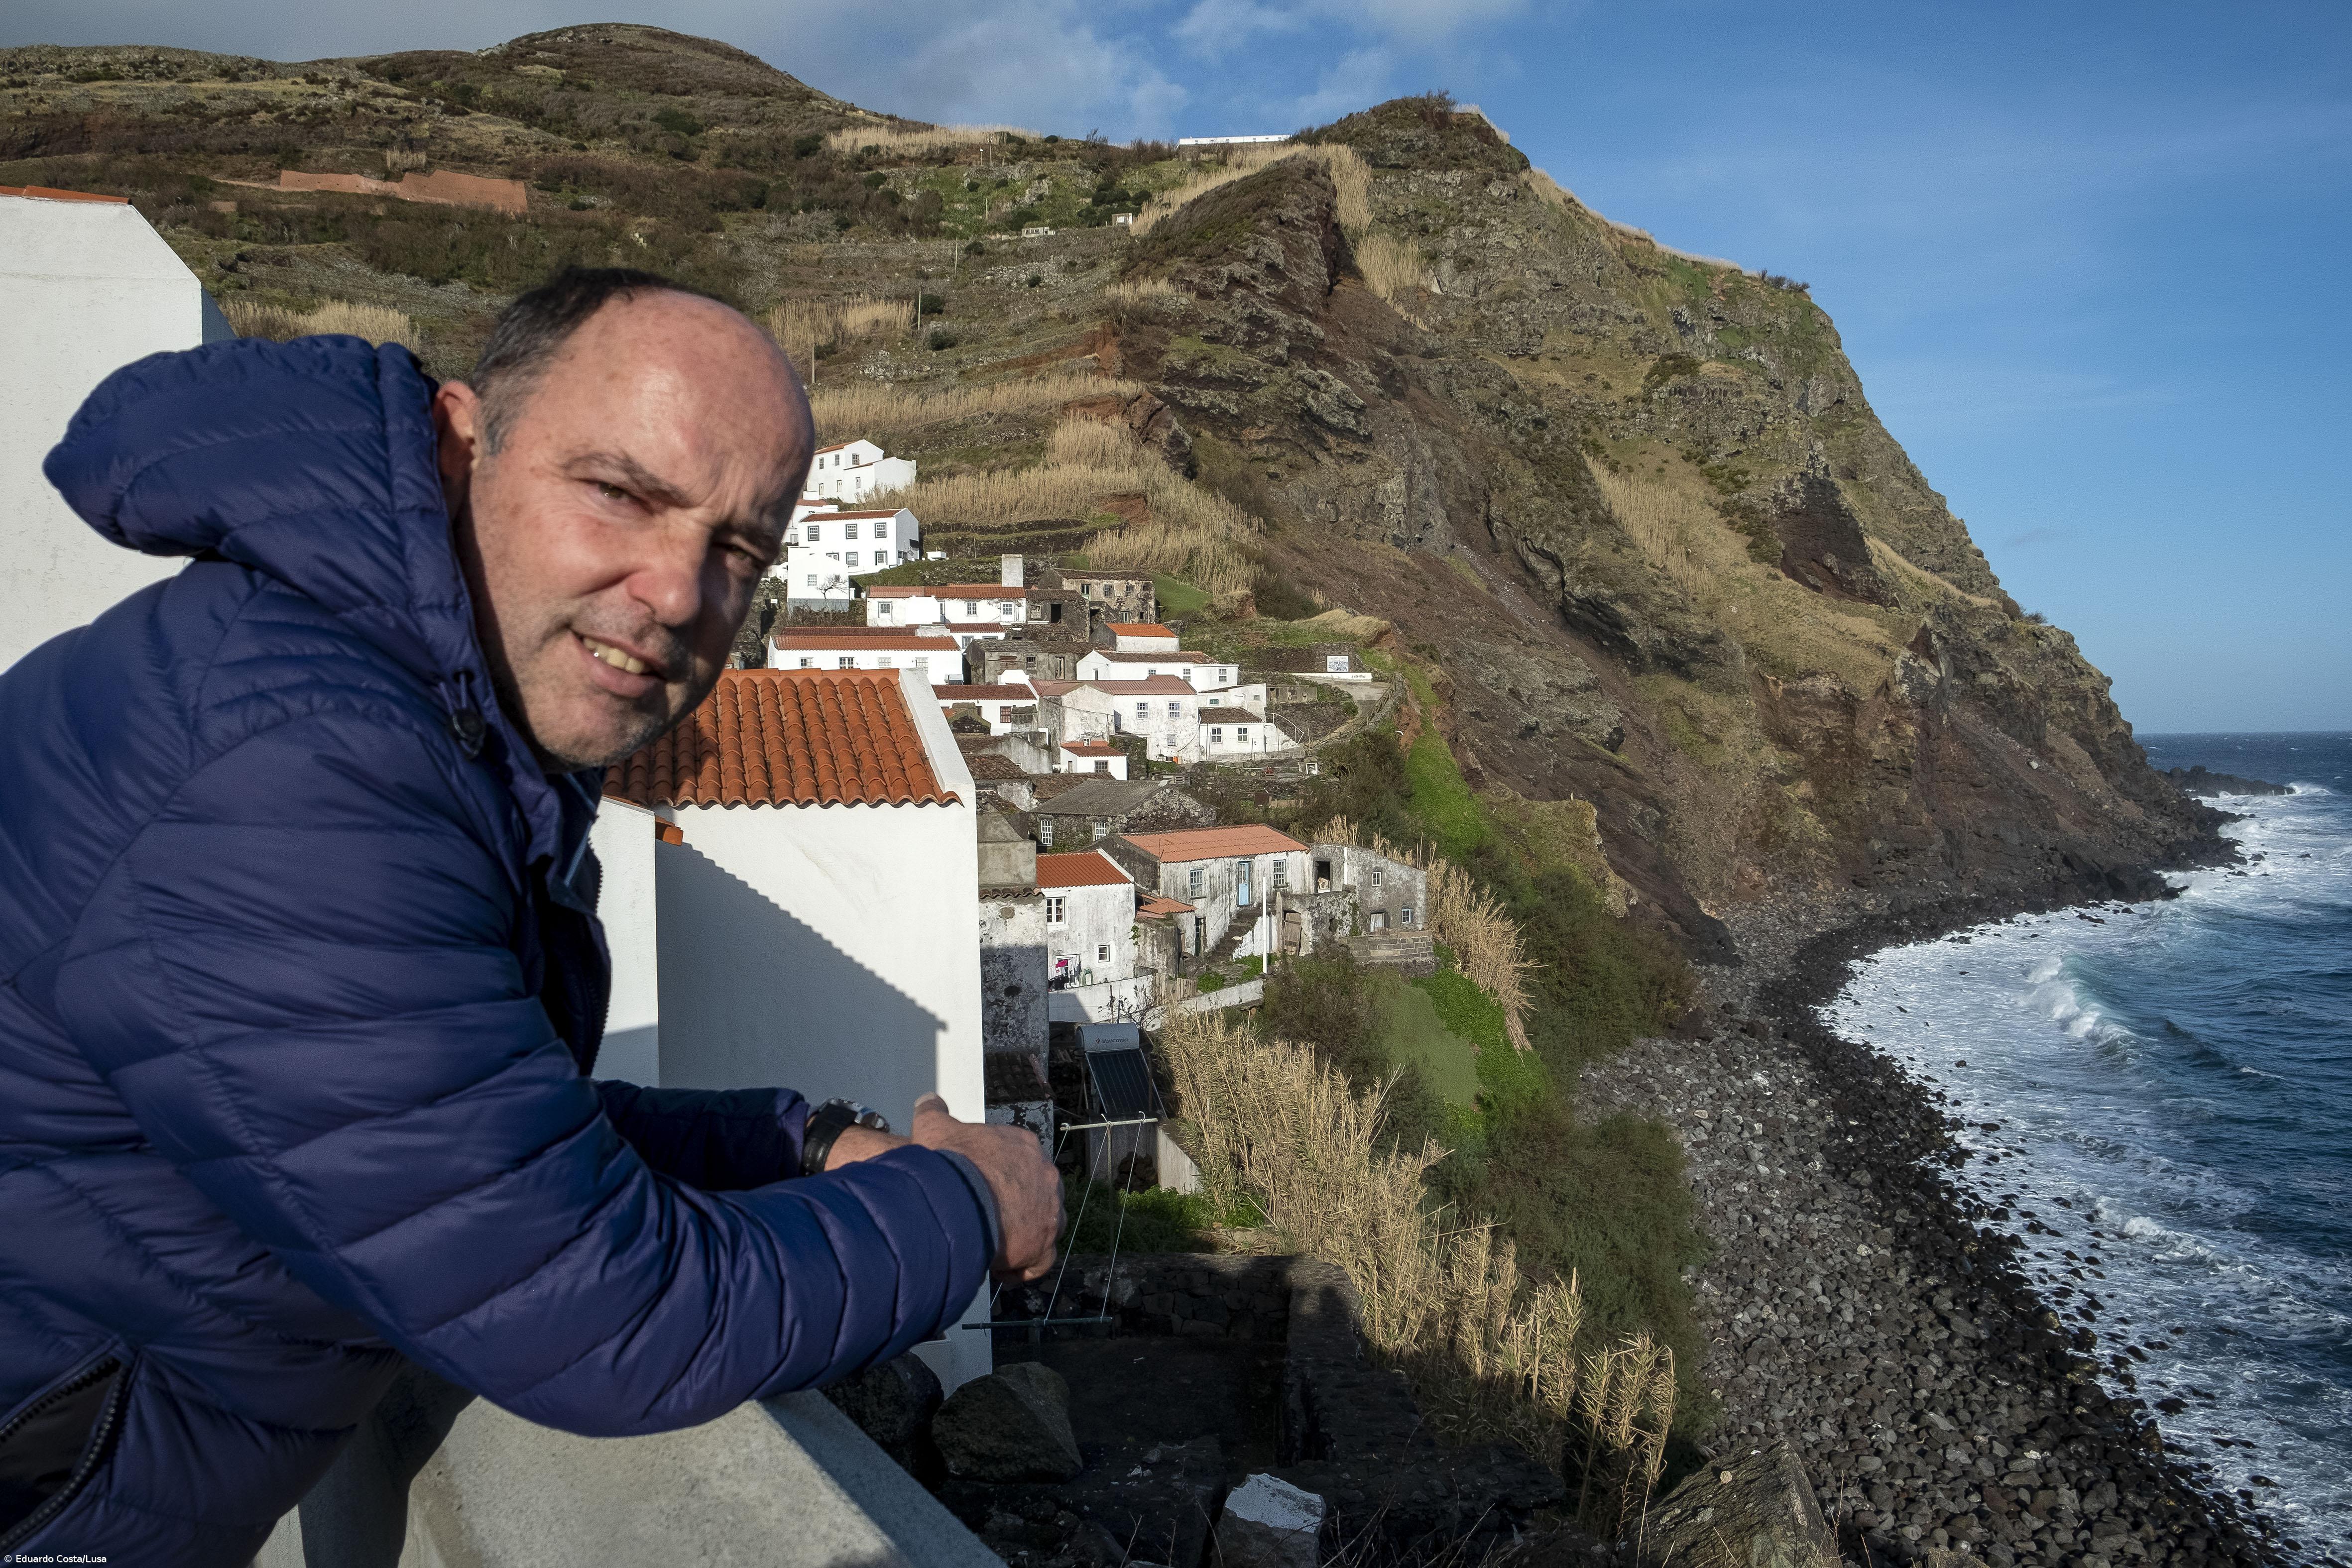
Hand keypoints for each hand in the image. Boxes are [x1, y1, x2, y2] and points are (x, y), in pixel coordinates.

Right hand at [911, 1093, 1062, 1282]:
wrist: (960, 1199)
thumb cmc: (950, 1164)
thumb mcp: (936, 1128)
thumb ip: (934, 1112)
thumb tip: (928, 1101)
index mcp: (1023, 1144)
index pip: (1017, 1161)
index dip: (996, 1178)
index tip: (976, 1191)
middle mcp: (1044, 1174)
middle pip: (1032, 1192)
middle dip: (1011, 1206)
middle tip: (982, 1219)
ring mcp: (1049, 1209)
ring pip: (1041, 1225)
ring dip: (1020, 1236)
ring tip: (992, 1244)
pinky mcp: (1045, 1242)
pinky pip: (1040, 1260)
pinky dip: (1022, 1265)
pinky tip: (999, 1268)